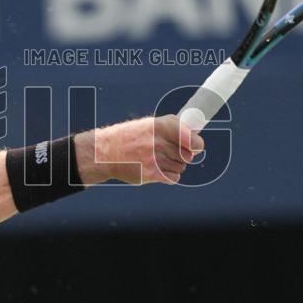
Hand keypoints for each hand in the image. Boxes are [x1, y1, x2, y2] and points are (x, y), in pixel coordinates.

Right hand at [76, 115, 203, 184]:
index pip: (192, 139)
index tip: (196, 146)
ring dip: (174, 166)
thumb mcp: (149, 125)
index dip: (197, 144)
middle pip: (188, 156)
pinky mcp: (150, 174)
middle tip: (170, 152)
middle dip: (182, 155)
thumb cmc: (129, 137)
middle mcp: (158, 142)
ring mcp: (154, 159)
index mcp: (160, 126)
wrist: (104, 152)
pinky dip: (169, 176)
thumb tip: (194, 135)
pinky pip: (173, 178)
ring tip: (158, 160)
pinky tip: (157, 169)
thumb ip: (171, 128)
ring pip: (181, 167)